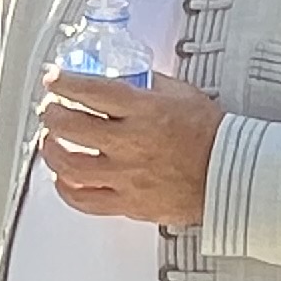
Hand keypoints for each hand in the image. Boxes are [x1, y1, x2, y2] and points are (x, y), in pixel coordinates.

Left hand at [39, 71, 227, 227]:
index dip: (65, 83)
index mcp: (144, 111)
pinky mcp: (128, 203)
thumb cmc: (212, 135)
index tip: (54, 79)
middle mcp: (131, 143)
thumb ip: (149, 84)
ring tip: (50, 141)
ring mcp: (127, 176)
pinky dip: (66, 188)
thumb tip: (128, 77)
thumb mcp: (182, 94)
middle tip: (49, 109)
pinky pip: (84, 199)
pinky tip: (63, 178)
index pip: (91, 90)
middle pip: (71, 126)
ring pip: (70, 164)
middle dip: (52, 113)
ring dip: (51, 149)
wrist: (231, 174)